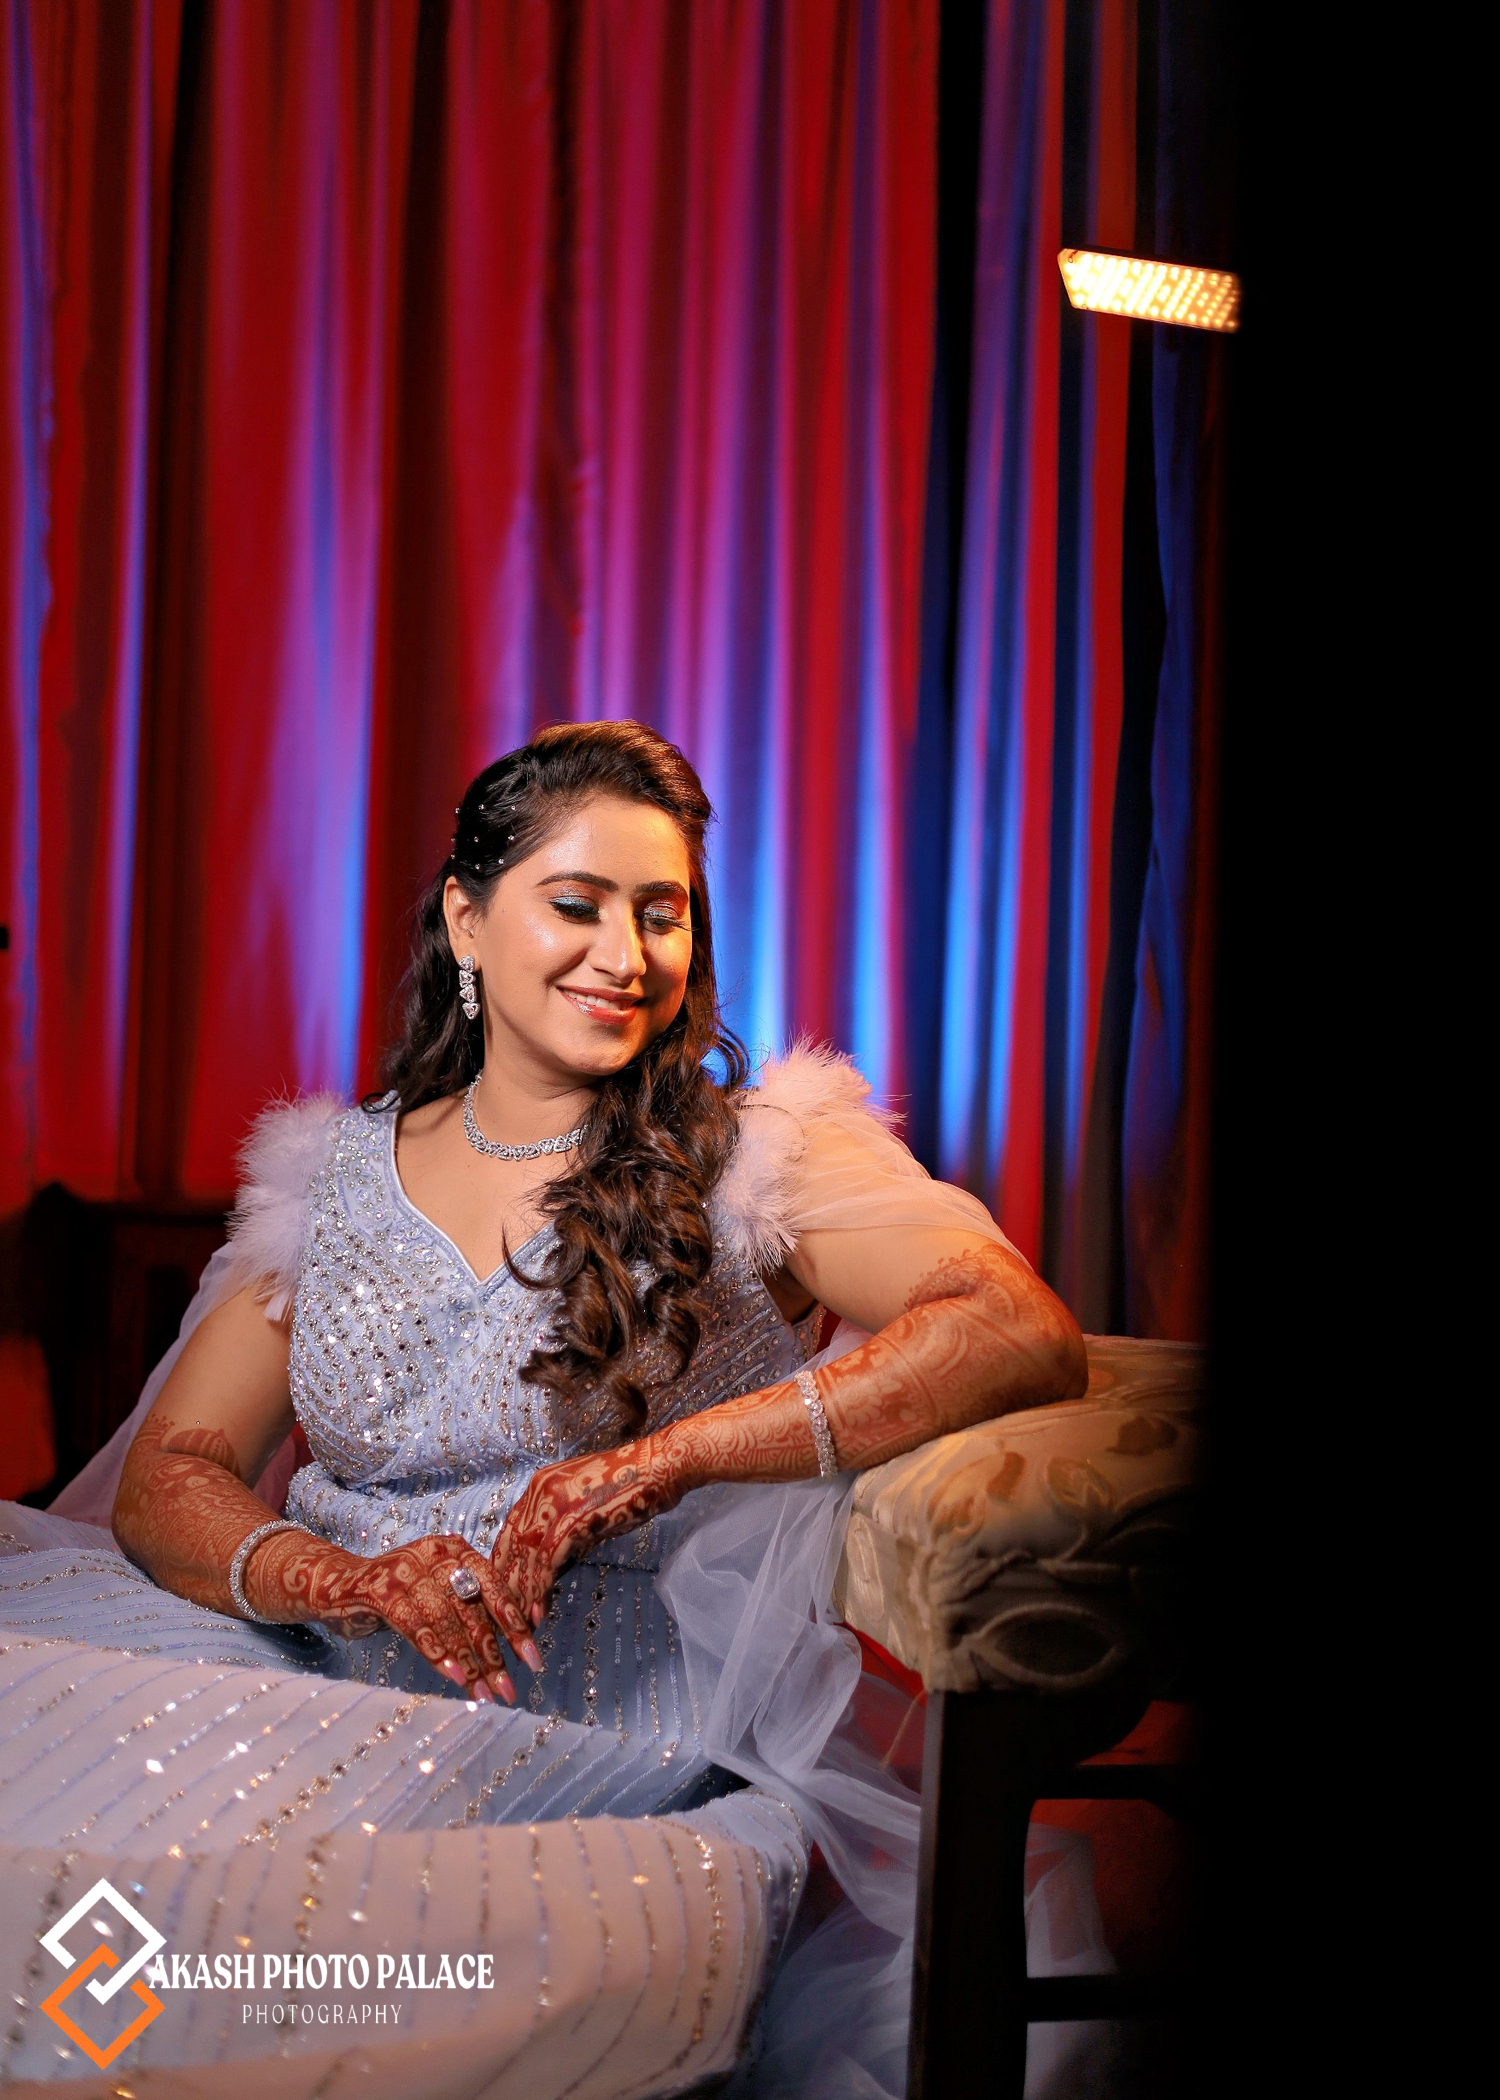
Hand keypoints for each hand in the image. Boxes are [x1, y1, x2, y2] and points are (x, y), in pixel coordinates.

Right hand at [284, 1532, 543, 1704]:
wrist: (340, 1586)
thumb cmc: (401, 1597)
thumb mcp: (439, 1594)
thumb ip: (470, 1610)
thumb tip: (513, 1646)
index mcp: (456, 1550)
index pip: (495, 1588)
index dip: (514, 1625)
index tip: (532, 1660)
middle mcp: (435, 1553)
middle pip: (473, 1609)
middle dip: (493, 1653)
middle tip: (508, 1690)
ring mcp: (406, 1569)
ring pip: (446, 1621)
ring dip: (467, 1663)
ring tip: (483, 1694)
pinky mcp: (379, 1589)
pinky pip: (414, 1625)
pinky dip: (436, 1653)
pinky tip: (452, 1677)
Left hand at [490, 1435, 685, 1632]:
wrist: (658, 1467)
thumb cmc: (630, 1487)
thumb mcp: (586, 1508)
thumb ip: (564, 1532)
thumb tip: (550, 1569)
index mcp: (540, 1485)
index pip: (510, 1531)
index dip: (505, 1565)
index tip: (503, 1593)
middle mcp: (540, 1491)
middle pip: (512, 1546)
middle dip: (508, 1584)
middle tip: (507, 1618)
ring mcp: (556, 1504)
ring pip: (527, 1557)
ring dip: (523, 1594)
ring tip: (522, 1625)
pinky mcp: (574, 1519)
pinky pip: (548, 1561)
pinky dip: (541, 1588)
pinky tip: (540, 1611)